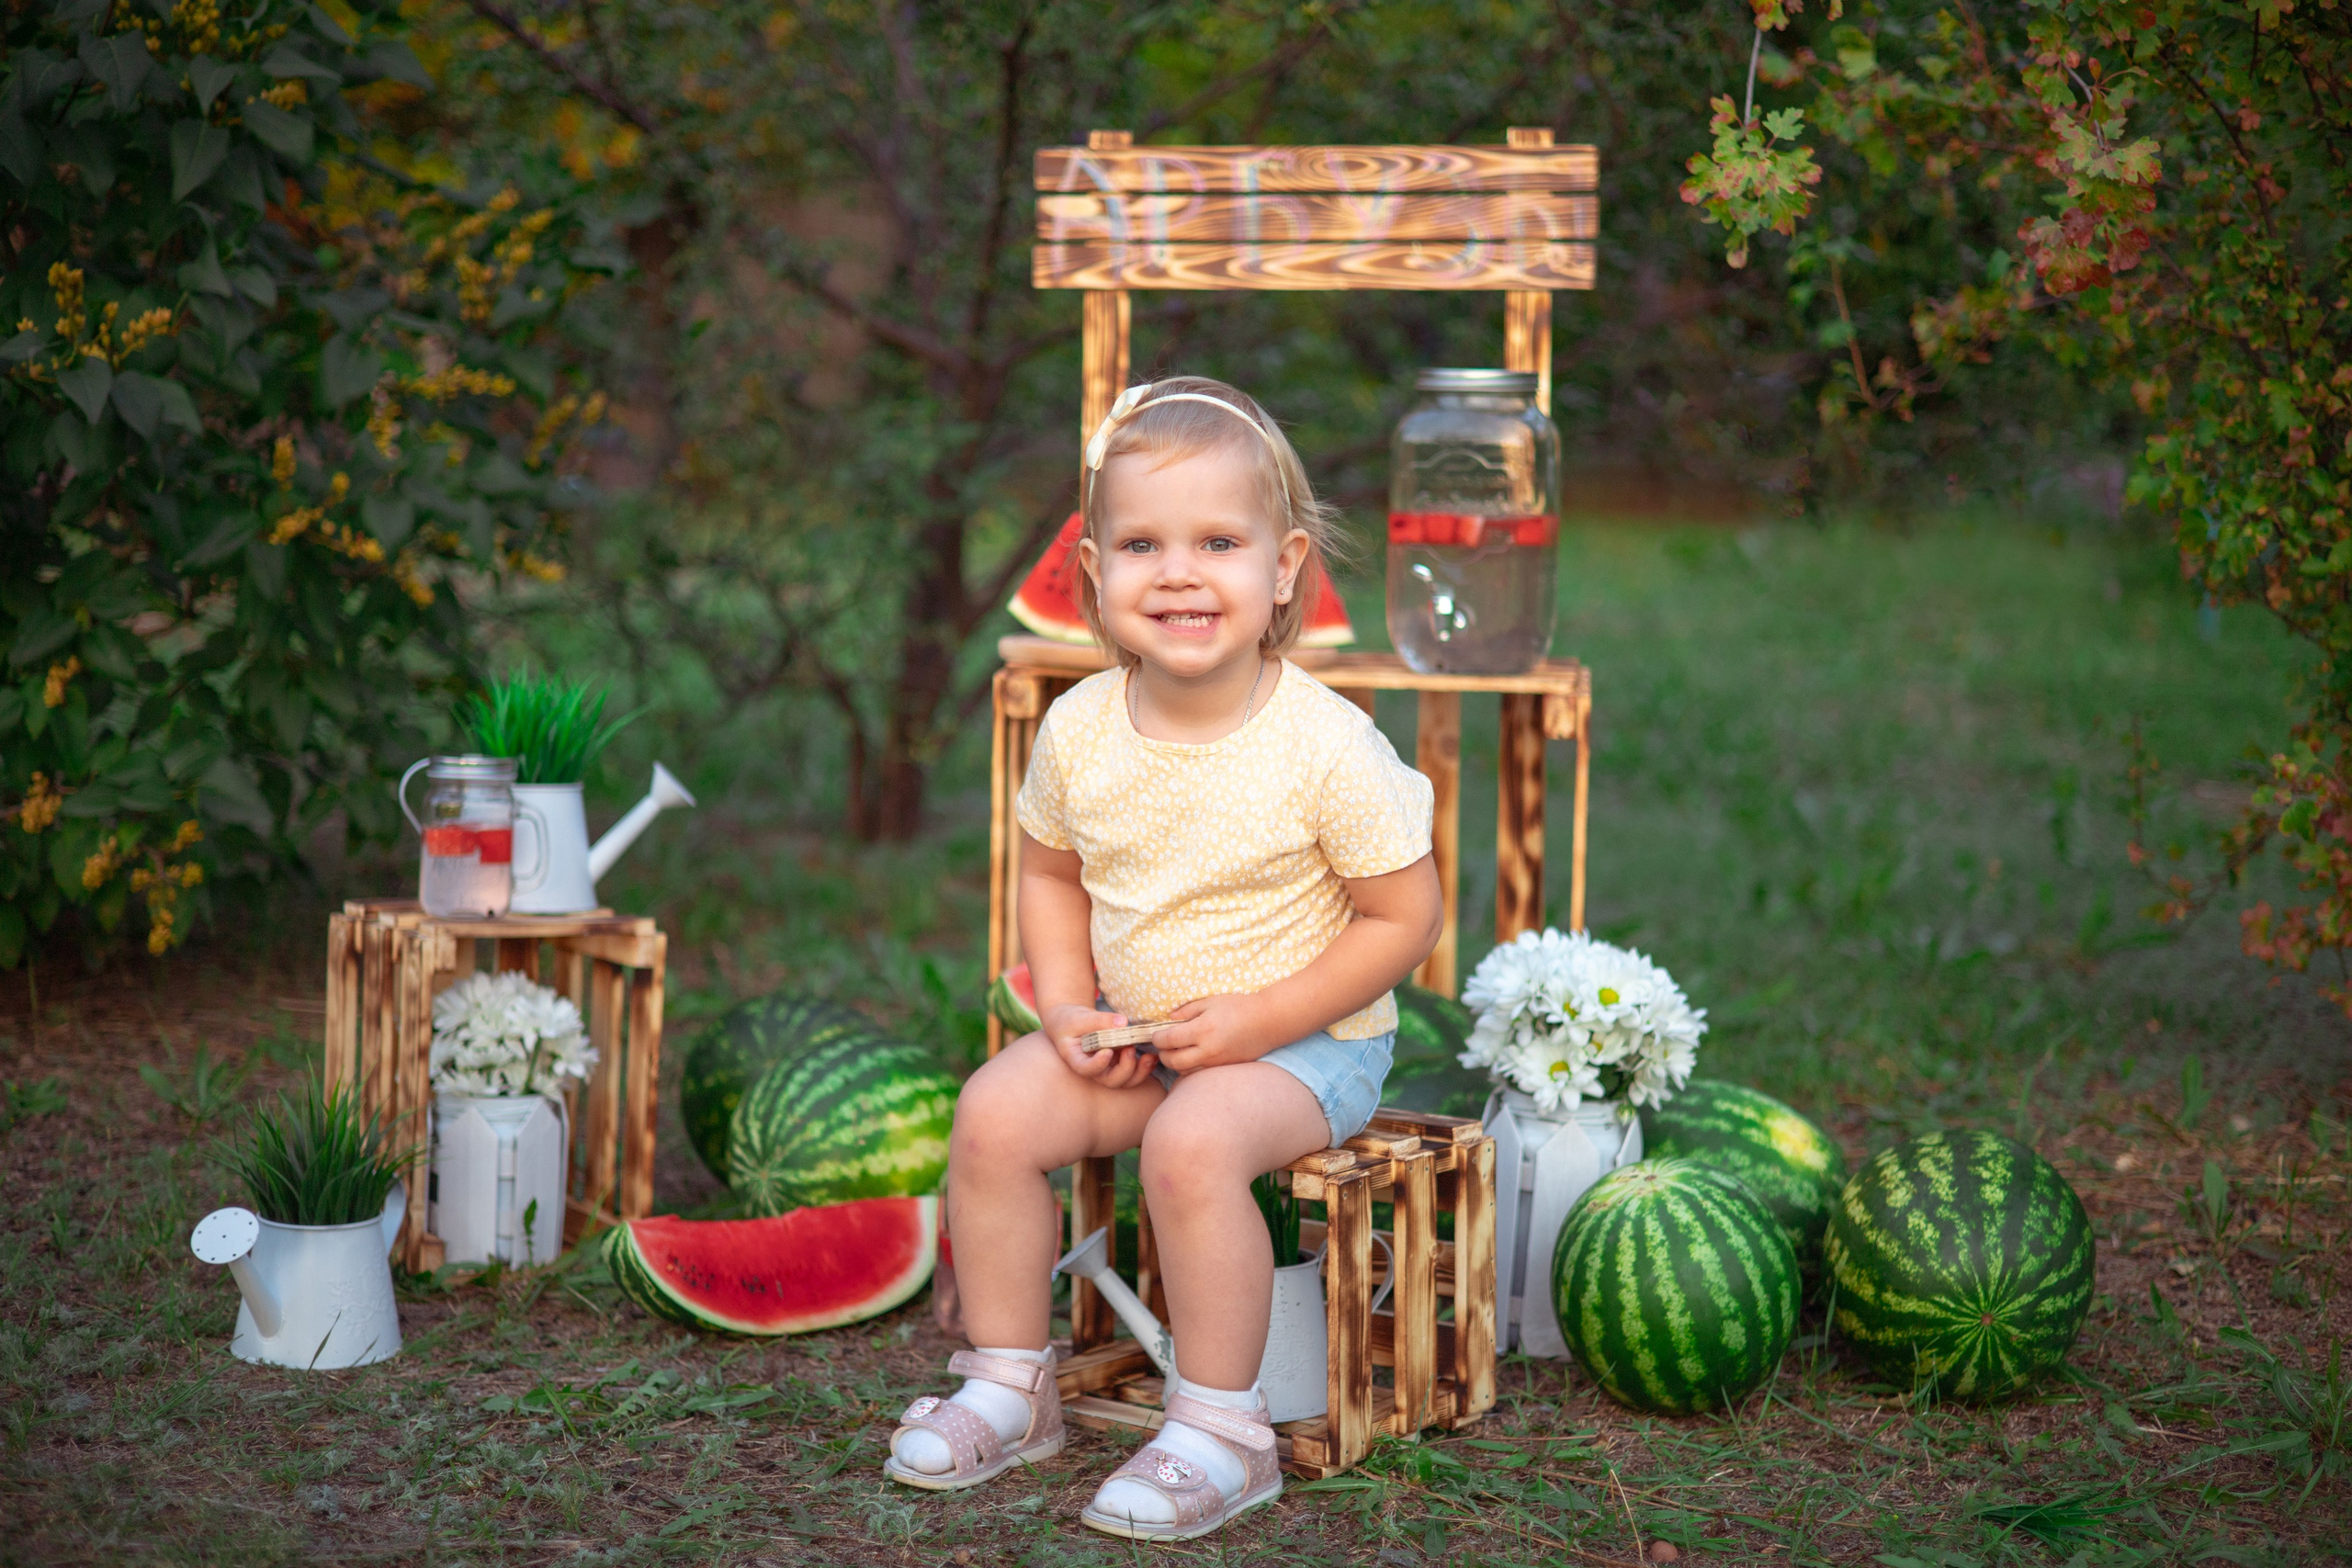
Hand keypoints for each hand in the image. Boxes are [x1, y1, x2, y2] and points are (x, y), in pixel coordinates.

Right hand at [1041, 1003, 1161, 1089]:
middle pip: (1110, 1080)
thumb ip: (1099, 1020)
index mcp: (1077, 1060)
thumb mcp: (1080, 1017)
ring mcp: (1107, 1068)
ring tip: (1148, 1057)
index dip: (1098, 1064)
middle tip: (1130, 1048)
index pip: (1086, 1069)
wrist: (1073, 1023)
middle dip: (1124, 1069)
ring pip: (1124, 1081)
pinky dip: (1144, 1067)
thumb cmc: (1071, 1020)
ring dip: (1139, 1072)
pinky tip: (1152, 1056)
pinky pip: (1133, 1072)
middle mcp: (1094, 1069)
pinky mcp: (1119, 1063)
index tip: (1108, 1051)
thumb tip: (1123, 1023)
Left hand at [1153, 993, 1277, 1073]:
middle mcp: (1207, 1050)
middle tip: (1163, 1045)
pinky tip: (1191, 1057)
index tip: (1155, 1034)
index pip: (1168, 1040)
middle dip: (1162, 1054)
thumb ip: (1187, 1011)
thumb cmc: (1239, 1007)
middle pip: (1172, 1061)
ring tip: (1176, 1051)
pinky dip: (1189, 1068)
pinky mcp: (1223, 1068)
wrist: (1268, 1022)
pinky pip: (1198, 1073)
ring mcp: (1216, 1062)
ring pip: (1184, 1071)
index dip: (1156, 1038)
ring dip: (1175, 1063)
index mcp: (1202, 1030)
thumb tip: (1169, 1020)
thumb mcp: (1210, 1002)